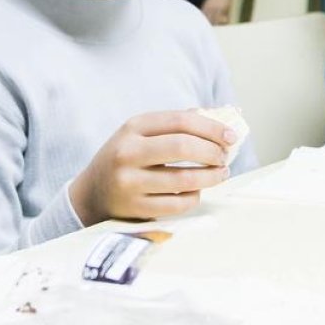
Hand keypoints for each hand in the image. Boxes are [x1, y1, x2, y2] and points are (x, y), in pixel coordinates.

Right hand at [69, 110, 236, 226]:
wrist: (93, 192)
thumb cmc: (127, 159)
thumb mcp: (140, 135)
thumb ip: (175, 124)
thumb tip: (221, 116)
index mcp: (131, 128)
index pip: (179, 121)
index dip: (211, 128)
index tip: (231, 137)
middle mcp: (127, 152)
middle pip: (182, 147)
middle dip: (213, 152)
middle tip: (224, 157)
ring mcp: (129, 181)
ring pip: (185, 179)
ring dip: (212, 176)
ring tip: (220, 173)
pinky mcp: (135, 207)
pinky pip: (178, 203)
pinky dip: (195, 197)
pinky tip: (196, 191)